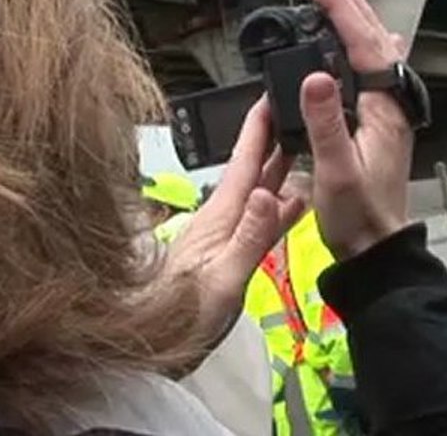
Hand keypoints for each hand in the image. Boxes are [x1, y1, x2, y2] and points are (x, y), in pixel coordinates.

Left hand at [166, 98, 305, 344]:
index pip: (243, 162)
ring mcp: (219, 237)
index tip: (273, 95)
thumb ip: (248, 239)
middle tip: (295, 110)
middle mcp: (219, 220)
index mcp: (219, 218)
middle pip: (251, 171)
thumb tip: (267, 192)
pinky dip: (275, 205)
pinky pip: (255, 219)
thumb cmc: (178, 320)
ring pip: (255, 193)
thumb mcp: (222, 282)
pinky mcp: (222, 255)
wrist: (146, 350)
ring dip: (276, 169)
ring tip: (300, 147)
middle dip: (272, 139)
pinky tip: (286, 204)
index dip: (258, 128)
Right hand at [300, 0, 414, 258]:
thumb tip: (314, 75)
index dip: (339, 12)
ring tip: (343, 2)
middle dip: (349, 10)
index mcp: (383, 110)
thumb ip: (326, 123)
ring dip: (358, 27)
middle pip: (375, 44)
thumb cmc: (357, 215)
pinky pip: (373, 76)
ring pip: (376, 58)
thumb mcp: (336, 170)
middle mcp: (391, 107)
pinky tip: (366, 52)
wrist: (375, 250)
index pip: (363, 46)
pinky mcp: (379, 127)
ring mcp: (387, 116)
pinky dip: (363, 53)